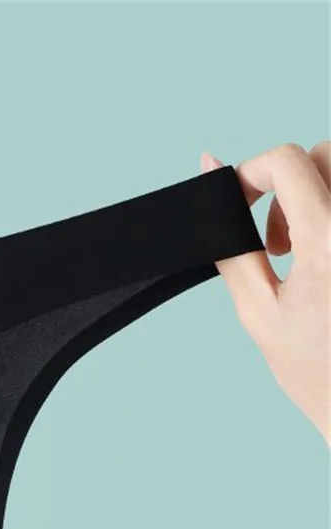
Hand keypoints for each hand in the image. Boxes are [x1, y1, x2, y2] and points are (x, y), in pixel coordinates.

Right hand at [201, 143, 330, 444]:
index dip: (252, 173)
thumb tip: (212, 182)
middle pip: (325, 153)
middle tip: (276, 242)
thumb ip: (232, 247)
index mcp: (329, 243)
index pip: (288, 161)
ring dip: (316, 195)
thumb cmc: (317, 371)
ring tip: (305, 251)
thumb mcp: (259, 313)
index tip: (240, 208)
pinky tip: (325, 260)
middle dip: (288, 184)